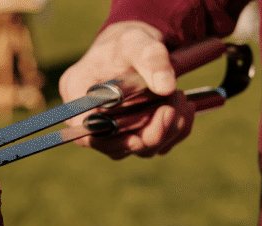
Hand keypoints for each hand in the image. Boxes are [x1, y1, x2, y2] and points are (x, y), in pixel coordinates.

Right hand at [58, 21, 194, 158]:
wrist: (137, 47)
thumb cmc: (129, 42)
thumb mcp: (137, 41)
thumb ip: (151, 59)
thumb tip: (167, 87)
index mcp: (77, 93)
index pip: (82, 130)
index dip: (107, 141)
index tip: (136, 139)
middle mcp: (89, 117)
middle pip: (112, 146)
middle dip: (148, 133)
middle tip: (172, 106)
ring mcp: (111, 130)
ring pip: (137, 148)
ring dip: (166, 131)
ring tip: (180, 98)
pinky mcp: (132, 134)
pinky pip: (154, 146)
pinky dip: (174, 132)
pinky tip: (184, 108)